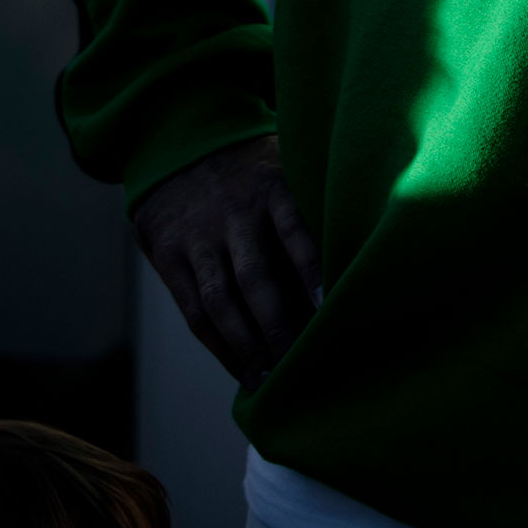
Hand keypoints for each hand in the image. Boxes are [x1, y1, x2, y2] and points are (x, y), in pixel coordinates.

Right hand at [132, 134, 322, 389]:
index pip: (294, 228)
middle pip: (255, 277)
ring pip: (221, 301)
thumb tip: (357, 259)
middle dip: (278, 326)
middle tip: (301, 363)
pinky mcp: (170, 256)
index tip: (328, 307)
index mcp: (272, 187)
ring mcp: (199, 236)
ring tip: (270, 380)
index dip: (311, 268)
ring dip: (246, 346)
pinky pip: (194, 310)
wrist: (180, 147)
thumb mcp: (286, 166)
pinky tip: (242, 369)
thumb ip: (313, 204)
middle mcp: (234, 213)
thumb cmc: (255, 171)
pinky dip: (219, 346)